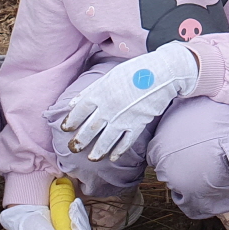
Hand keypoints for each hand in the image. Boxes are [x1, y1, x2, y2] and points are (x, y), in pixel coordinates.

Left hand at [63, 42, 198, 161]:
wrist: (161, 73)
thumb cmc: (135, 71)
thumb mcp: (109, 76)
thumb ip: (91, 90)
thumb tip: (73, 103)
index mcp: (99, 93)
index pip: (79, 111)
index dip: (71, 121)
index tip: (66, 128)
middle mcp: (108, 108)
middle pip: (89, 129)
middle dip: (80, 141)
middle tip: (73, 148)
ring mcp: (122, 118)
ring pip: (106, 139)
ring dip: (97, 151)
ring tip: (91, 158)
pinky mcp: (137, 124)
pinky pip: (125, 141)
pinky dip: (119, 150)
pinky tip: (113, 156)